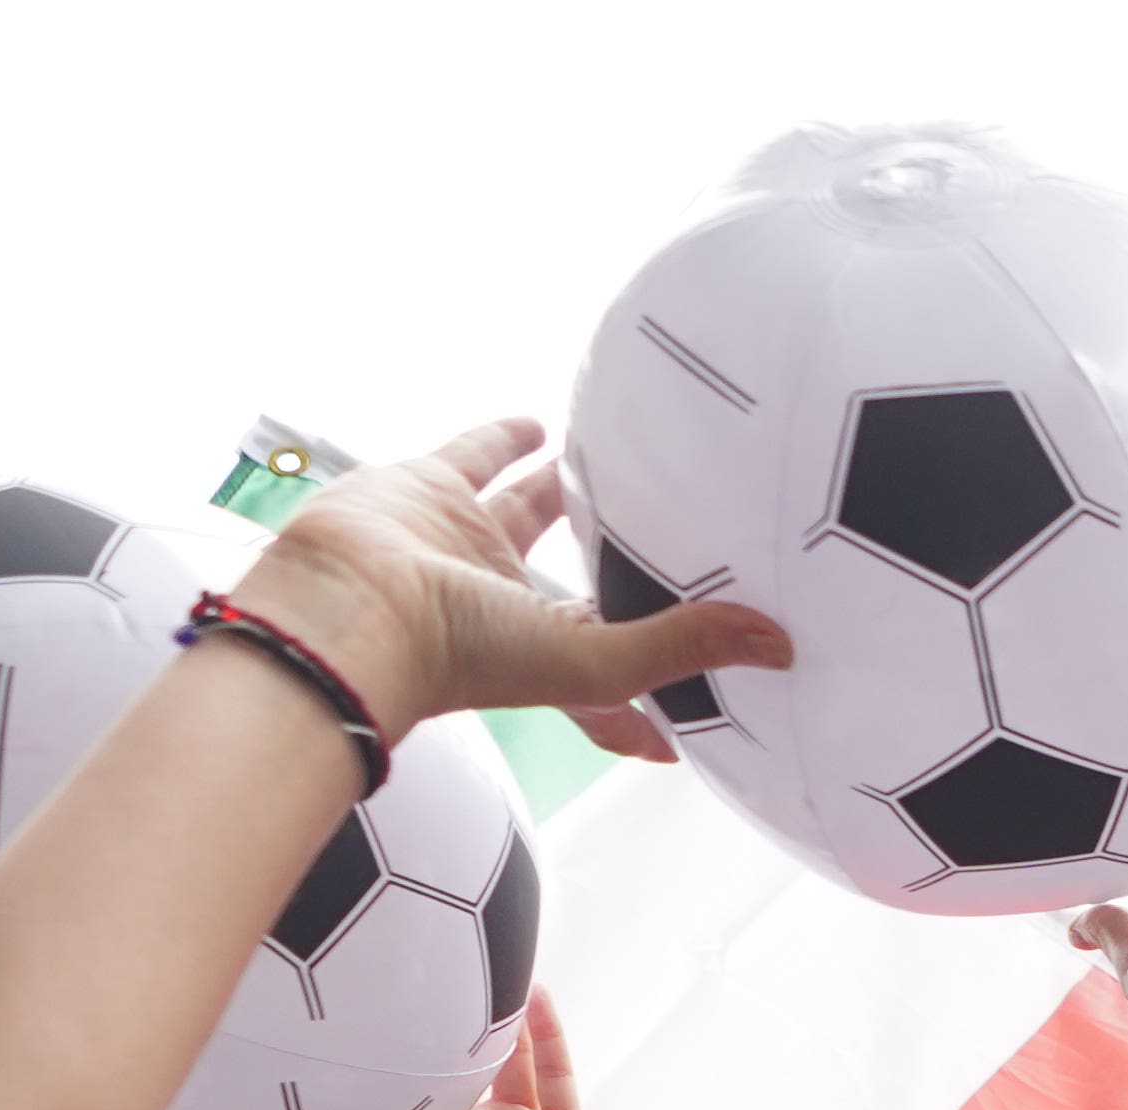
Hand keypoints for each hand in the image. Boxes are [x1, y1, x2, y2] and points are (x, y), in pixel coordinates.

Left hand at [209, 989, 617, 1109]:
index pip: (387, 1097)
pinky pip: (556, 1076)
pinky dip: (548, 1035)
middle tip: (399, 963)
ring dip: (492, 1021)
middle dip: (428, 1027)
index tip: (337, 1005)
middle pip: (445, 1073)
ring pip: (503, 1065)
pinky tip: (532, 989)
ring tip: (474, 961)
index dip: (368, 1057)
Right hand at [225, 418, 787, 756]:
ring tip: (617, 463)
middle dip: (622, 562)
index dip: (668, 672)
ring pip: (532, 509)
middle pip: (583, 578)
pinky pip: (480, 456)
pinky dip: (509, 439)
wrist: (349, 607)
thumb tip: (778, 648)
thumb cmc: (460, 654)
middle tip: (673, 536)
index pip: (624, 664)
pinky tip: (544, 419)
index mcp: (548, 652)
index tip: (713, 673)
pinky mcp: (432, 488)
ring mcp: (468, 542)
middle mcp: (510, 602)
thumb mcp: (593, 662)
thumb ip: (682, 649)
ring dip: (569, 489)